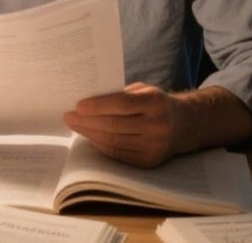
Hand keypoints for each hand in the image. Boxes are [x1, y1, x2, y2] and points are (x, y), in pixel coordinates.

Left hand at [63, 82, 178, 167]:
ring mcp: (154, 146)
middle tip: (68, 116)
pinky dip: (100, 145)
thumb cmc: (154, 103)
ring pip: (113, 142)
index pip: (123, 104)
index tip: (78, 105)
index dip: (98, 105)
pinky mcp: (149, 161)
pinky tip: (89, 136)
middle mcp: (158, 126)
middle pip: (115, 125)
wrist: (182, 125)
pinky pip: (117, 154)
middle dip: (87, 121)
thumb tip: (87, 102)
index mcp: (156, 103)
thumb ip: (120, 94)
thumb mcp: (143, 91)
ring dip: (90, 134)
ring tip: (75, 125)